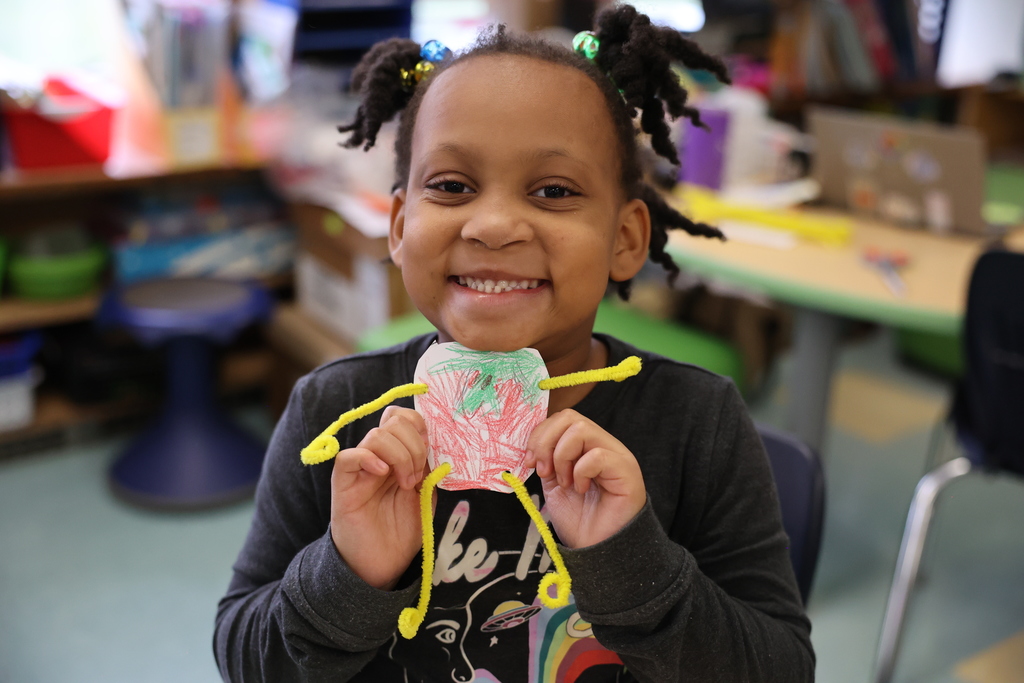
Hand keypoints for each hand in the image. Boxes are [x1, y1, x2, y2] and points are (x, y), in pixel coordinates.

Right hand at [330, 406, 429, 589]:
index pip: (402, 417)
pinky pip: (347, 457)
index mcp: (398, 454)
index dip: (419, 425)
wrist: (384, 564)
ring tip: (405, 484)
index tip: (430, 451)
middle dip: (413, 445)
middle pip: (392, 421)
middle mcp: (378, 456)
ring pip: (375, 435)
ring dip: (399, 456)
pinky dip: (369, 459)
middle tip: (416, 476)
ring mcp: (360, 468)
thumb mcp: (426, 493)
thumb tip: (434, 441)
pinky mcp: (343, 484)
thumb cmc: (403, 530)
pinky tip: (383, 475)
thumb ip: (428, 466)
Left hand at [525, 410, 645, 548]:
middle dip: (546, 442)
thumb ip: (546, 460)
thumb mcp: (554, 483)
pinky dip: (580, 472)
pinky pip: (596, 455)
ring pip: (582, 430)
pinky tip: (581, 489)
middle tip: (543, 471)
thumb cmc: (579, 519)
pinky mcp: (626, 470)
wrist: (596, 550)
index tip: (528, 462)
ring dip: (562, 457)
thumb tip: (532, 446)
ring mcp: (617, 455)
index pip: (562, 419)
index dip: (540, 435)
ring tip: (565, 482)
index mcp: (586, 446)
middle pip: (570, 418)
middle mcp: (604, 445)